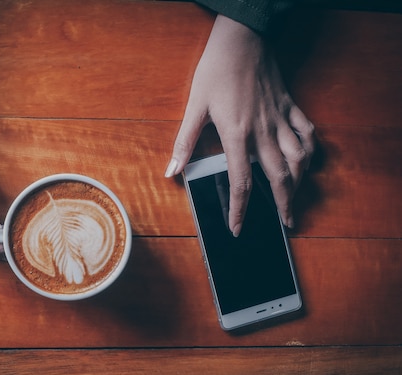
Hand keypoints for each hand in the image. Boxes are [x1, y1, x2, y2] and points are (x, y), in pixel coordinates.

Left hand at [165, 15, 315, 235]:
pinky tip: (307, 160)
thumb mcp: (195, 106)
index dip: (240, 210)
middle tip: (288, 223)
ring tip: (297, 198)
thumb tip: (171, 171)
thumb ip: (185, 141)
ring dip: (301, 182)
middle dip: (285, 204)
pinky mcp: (290, 105)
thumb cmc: (216, 70)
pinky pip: (307, 132)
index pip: (242, 183)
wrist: (242, 38)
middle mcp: (263, 132)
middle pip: (280, 177)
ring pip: (299, 158)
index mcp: (237, 135)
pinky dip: (311, 149)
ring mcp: (281, 119)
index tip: (238, 228)